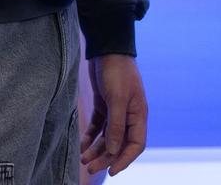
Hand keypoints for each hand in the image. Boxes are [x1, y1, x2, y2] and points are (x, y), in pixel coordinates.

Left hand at [81, 54, 147, 175]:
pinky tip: (81, 145)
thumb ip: (116, 126)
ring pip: (108, 137)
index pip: (136, 144)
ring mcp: (116, 110)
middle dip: (106, 157)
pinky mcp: (104, 104)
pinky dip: (90, 136)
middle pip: (120, 143)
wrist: (107, 48)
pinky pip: (98, 126)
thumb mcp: (117, 99)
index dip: (125, 159)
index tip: (111, 171)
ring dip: (97, 149)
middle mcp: (129, 115)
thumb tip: (115, 151)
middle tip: (90, 168)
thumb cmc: (117, 71)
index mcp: (138, 114)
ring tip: (83, 159)